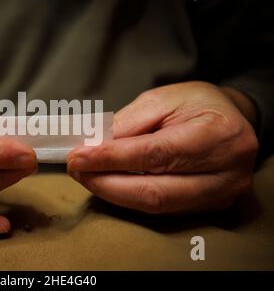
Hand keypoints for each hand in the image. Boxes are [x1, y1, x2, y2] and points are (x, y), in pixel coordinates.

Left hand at [68, 81, 257, 213]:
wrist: (231, 120)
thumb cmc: (197, 104)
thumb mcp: (162, 99)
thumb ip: (128, 124)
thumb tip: (92, 146)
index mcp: (218, 135)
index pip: (156, 154)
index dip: (112, 158)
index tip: (79, 156)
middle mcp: (226, 173)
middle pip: (155, 190)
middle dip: (106, 182)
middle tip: (77, 169)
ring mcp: (220, 195)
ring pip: (155, 205)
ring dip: (113, 192)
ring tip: (87, 175)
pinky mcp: (209, 207)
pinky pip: (160, 208)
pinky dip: (129, 197)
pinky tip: (109, 183)